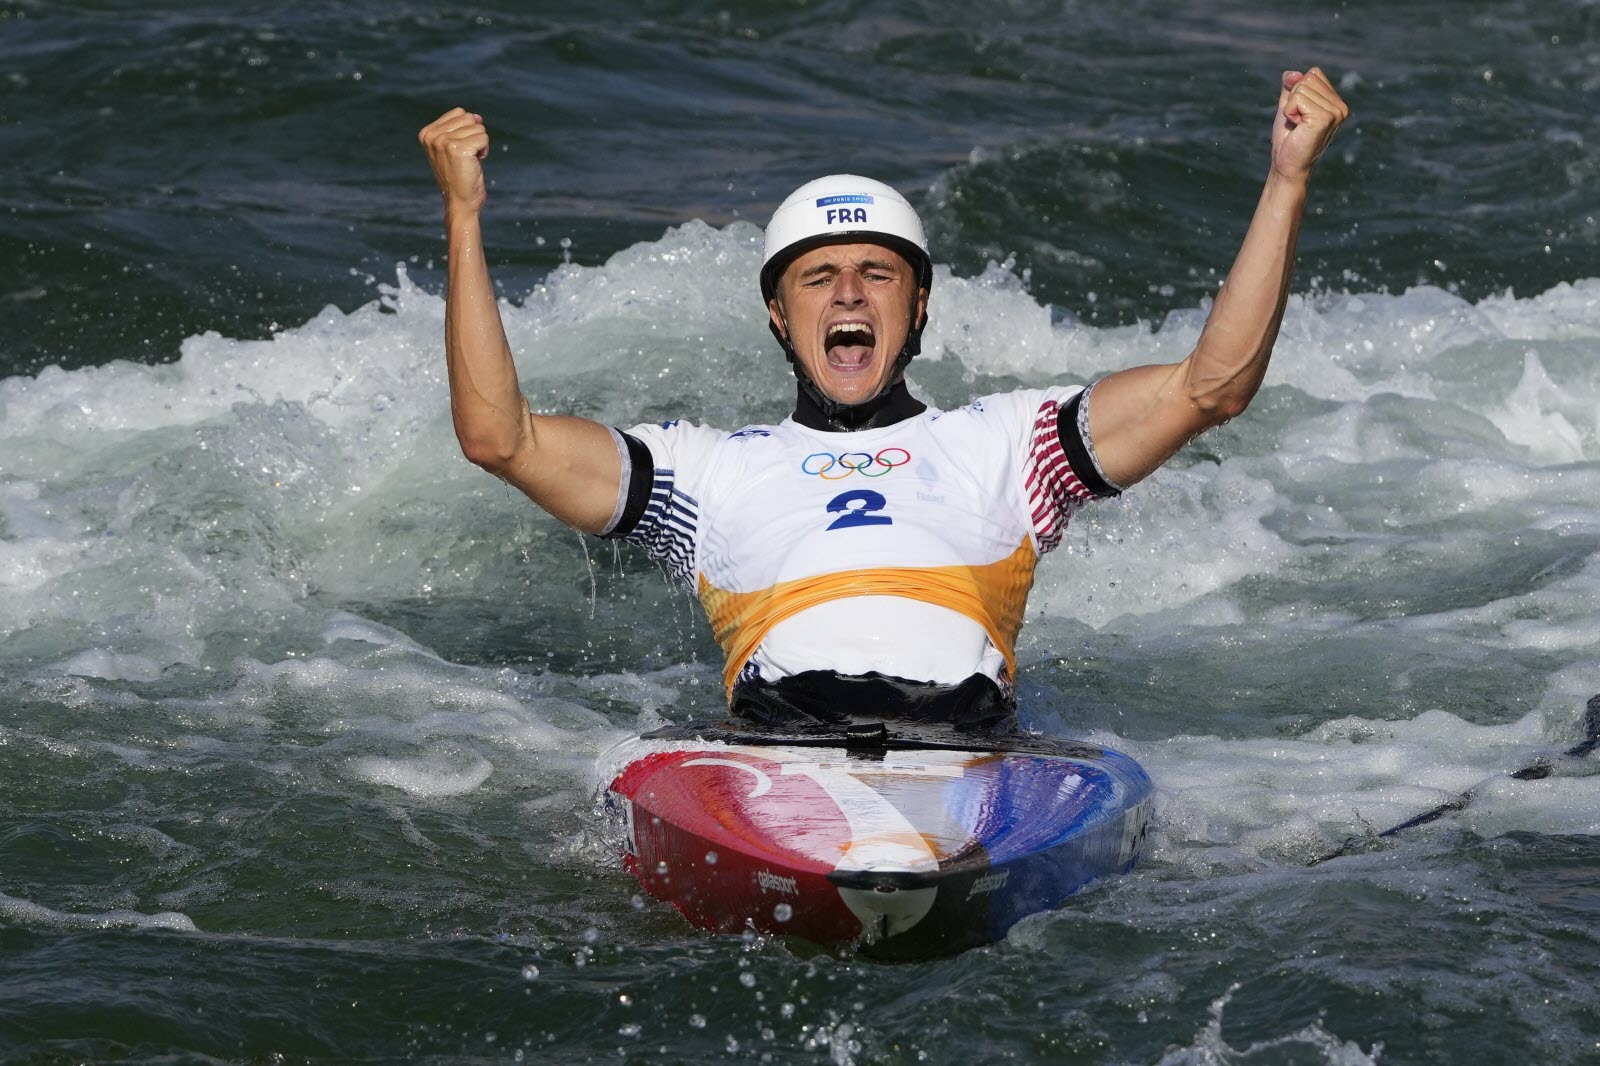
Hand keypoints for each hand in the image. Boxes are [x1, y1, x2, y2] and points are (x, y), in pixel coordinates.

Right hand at [419, 107, 490, 213]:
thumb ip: (461, 128)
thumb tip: (477, 116)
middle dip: (474, 136)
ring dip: (480, 145)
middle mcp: (433, 136)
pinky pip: (484, 138)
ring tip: (469, 161)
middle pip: (469, 118)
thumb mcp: (453, 147)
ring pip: (479, 128)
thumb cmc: (459, 175)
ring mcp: (444, 142)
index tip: (459, 150)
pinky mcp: (459, 150)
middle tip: (466, 156)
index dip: (467, 130)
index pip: (460, 113)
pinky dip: (484, 151)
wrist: (460, 201)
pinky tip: (475, 163)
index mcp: (427, 133)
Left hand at [1271, 68, 1348, 183]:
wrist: (1287, 164)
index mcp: (1336, 101)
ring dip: (1290, 108)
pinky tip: (1298, 128)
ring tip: (1298, 126)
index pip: (1313, 74)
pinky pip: (1297, 99)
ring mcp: (1336, 112)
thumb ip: (1291, 85)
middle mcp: (1340, 106)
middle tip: (1297, 121)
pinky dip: (1290, 113)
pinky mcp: (1325, 118)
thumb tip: (1293, 73)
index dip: (1297, 91)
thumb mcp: (1288, 105)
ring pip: (1301, 89)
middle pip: (1307, 78)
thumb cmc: (1289, 137)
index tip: (1298, 113)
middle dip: (1293, 99)